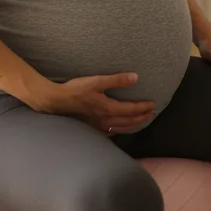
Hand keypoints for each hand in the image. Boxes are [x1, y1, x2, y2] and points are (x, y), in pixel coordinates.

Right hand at [33, 73, 156, 134]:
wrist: (57, 102)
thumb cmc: (76, 90)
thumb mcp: (97, 81)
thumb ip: (117, 80)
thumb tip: (135, 77)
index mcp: (109, 108)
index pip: (132, 110)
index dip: (144, 108)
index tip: (153, 105)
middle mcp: (106, 120)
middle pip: (129, 121)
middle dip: (142, 118)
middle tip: (152, 114)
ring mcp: (99, 126)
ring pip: (121, 129)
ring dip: (133, 125)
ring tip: (141, 122)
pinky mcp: (92, 128)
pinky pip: (111, 133)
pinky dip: (120, 131)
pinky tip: (120, 129)